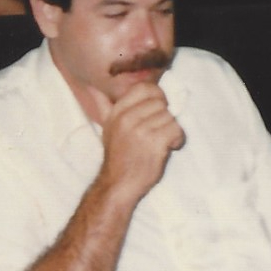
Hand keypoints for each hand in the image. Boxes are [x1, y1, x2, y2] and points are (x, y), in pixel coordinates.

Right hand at [99, 83, 184, 201]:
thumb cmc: (117, 154)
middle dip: (164, 116)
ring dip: (172, 130)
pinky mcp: (155, 144)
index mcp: (117, 111)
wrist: (119, 182)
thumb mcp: (107, 127)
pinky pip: (176, 130)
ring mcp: (141, 131)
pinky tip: (170, 147)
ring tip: (163, 141)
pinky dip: (178, 139)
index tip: (157, 109)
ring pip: (170, 117)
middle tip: (159, 130)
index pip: (144, 89)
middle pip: (160, 103)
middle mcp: (127, 118)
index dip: (156, 96)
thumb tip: (92, 88)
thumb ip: (102, 106)